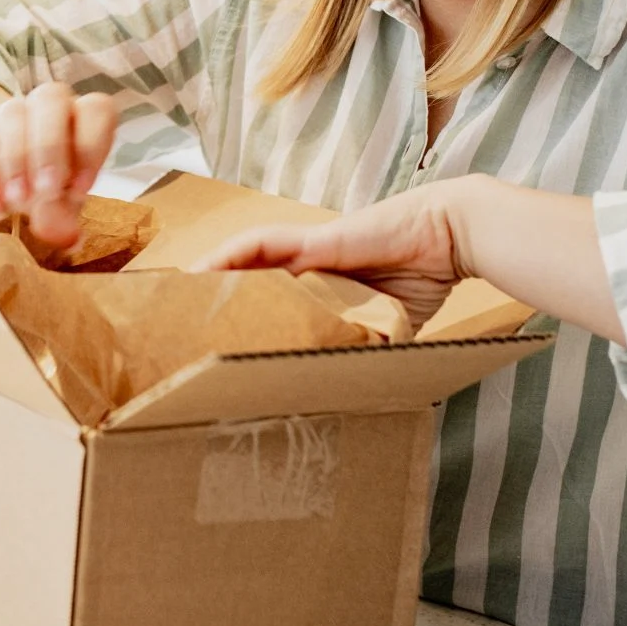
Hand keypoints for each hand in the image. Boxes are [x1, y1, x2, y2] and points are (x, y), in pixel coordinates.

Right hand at [0, 83, 117, 245]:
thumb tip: (69, 240)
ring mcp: (11, 111)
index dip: (91, 147)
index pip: (95, 110)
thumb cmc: (50, 180)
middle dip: (49, 148)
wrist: (6, 167)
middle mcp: (49, 104)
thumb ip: (67, 216)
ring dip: (15, 162)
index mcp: (84, 115)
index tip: (81, 189)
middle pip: (51, 100)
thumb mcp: (65, 200)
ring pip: (11, 116)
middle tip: (45, 192)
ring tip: (17, 203)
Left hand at [197, 178, 482, 328]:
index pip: (272, 300)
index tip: (216, 343)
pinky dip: (228, 256)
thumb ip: (369, 347)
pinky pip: (259, 244)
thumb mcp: (391, 326)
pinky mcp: (313, 239)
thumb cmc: (426, 275)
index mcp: (323, 285)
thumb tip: (359, 390)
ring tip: (176, 299)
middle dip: (214, 301)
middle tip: (181, 327)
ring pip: (244, 261)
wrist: (450, 235)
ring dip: (209, 277)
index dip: (243, 316)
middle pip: (248, 279)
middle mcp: (308, 265)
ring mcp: (308, 249)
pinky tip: (202, 271)